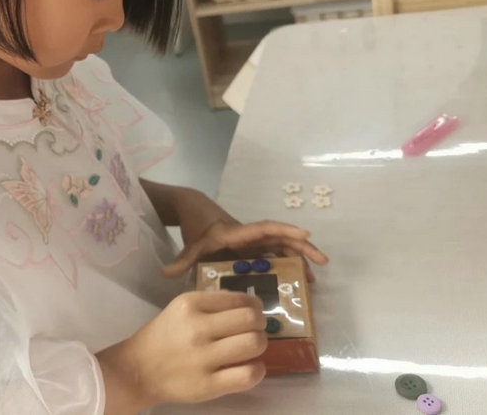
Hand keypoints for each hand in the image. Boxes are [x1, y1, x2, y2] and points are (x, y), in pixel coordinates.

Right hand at [98, 291, 267, 410]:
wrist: (139, 369)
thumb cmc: (165, 336)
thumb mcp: (181, 308)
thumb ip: (212, 302)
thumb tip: (248, 303)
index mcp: (191, 304)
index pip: (239, 299)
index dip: (255, 305)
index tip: (254, 312)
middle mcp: (197, 328)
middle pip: (251, 319)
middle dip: (260, 324)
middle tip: (255, 330)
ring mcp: (203, 358)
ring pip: (254, 344)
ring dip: (259, 345)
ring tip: (250, 348)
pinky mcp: (208, 385)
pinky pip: (248, 374)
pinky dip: (257, 370)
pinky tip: (250, 367)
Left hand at [163, 217, 328, 280]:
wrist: (194, 209)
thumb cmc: (195, 227)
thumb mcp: (189, 246)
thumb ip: (181, 261)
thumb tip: (164, 274)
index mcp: (237, 233)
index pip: (263, 229)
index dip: (283, 230)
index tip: (304, 233)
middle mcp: (249, 235)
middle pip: (280, 237)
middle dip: (301, 247)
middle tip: (322, 261)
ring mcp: (253, 242)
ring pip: (281, 247)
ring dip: (298, 258)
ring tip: (314, 277)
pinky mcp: (253, 248)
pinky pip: (274, 254)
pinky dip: (288, 263)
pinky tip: (299, 278)